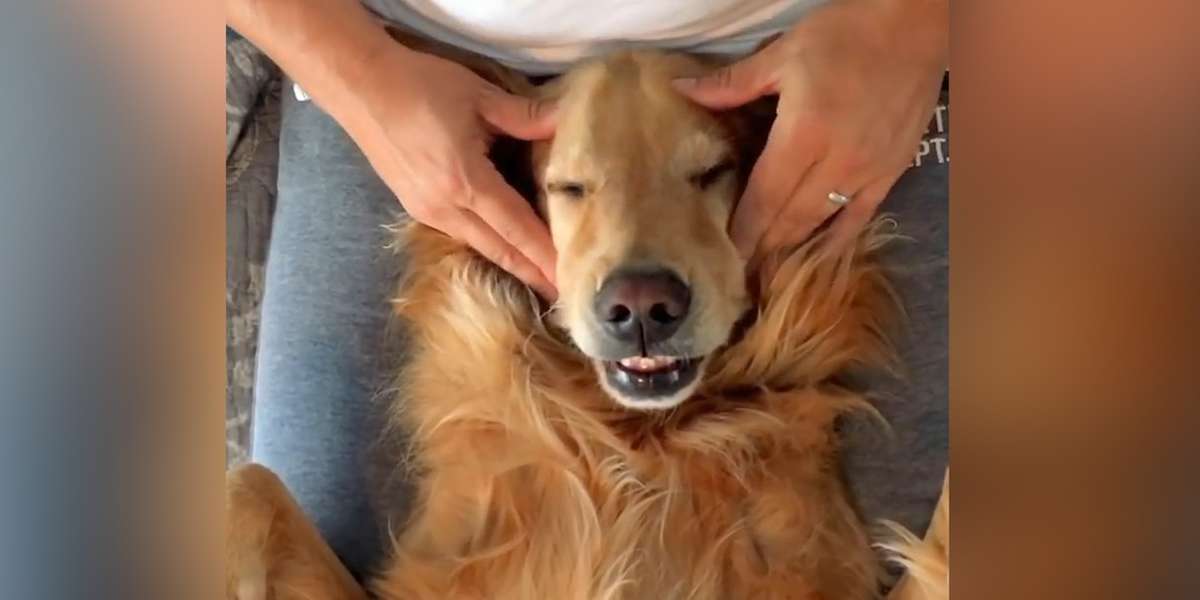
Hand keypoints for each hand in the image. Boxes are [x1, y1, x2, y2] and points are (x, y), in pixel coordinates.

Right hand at [338, 43, 558, 297]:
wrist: (358, 87)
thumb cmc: (418, 85)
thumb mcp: (479, 95)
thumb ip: (525, 115)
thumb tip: (567, 121)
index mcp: (465, 181)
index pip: (517, 228)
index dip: (546, 256)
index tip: (571, 280)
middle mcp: (445, 207)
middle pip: (499, 250)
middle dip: (534, 274)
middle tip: (567, 296)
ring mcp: (427, 211)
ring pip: (480, 246)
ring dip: (512, 264)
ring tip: (542, 277)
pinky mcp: (416, 207)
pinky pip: (462, 234)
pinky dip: (489, 245)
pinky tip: (505, 247)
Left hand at [674, 0, 946, 257]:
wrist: (918, 24)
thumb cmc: (847, 33)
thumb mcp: (783, 54)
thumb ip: (732, 84)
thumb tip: (681, 89)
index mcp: (803, 135)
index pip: (763, 199)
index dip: (742, 231)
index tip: (721, 256)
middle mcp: (837, 163)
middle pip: (789, 221)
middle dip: (761, 251)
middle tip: (737, 278)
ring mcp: (868, 172)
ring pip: (820, 224)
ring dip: (792, 252)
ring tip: (767, 278)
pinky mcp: (892, 172)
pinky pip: (859, 218)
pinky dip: (835, 242)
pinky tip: (816, 261)